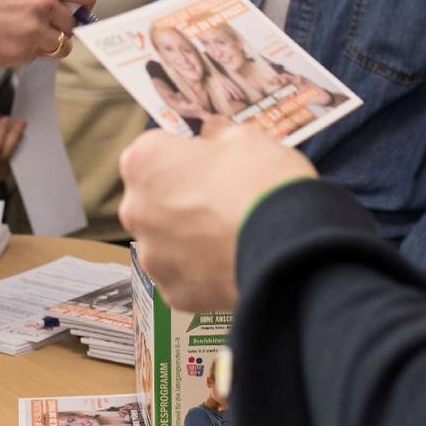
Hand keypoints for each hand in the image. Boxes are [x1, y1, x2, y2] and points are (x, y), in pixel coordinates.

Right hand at [0, 0, 98, 68]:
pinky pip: (42, 55)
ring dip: (48, 40)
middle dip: (58, 23)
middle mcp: (43, 1)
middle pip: (73, 22)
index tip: (74, 7)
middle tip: (32, 19)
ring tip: (21, 30)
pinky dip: (31, 52)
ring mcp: (35, 28)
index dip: (83, 3)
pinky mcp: (25, 51)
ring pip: (61, 42)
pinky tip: (10, 39)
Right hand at [0, 103, 22, 184]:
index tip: (6, 118)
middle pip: (1, 155)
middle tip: (17, 126)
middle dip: (13, 138)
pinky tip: (6, 148)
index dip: (4, 128)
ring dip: (12, 149)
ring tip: (10, 136)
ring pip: (3, 165)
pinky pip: (1, 174)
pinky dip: (8, 161)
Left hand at [118, 124, 316, 310]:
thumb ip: (219, 134)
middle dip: (181, 196)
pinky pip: (183, 274)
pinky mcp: (173, 292)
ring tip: (230, 233)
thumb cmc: (263, 182)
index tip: (208, 161)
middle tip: (222, 198)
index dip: (183, 154)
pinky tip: (231, 259)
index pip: (153, 151)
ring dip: (189, 235)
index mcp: (144, 162)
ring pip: (167, 239)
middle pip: (154, 198)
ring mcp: (153, 255)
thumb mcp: (247, 138)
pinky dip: (201, 270)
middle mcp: (136, 209)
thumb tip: (212, 133)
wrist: (289, 246)